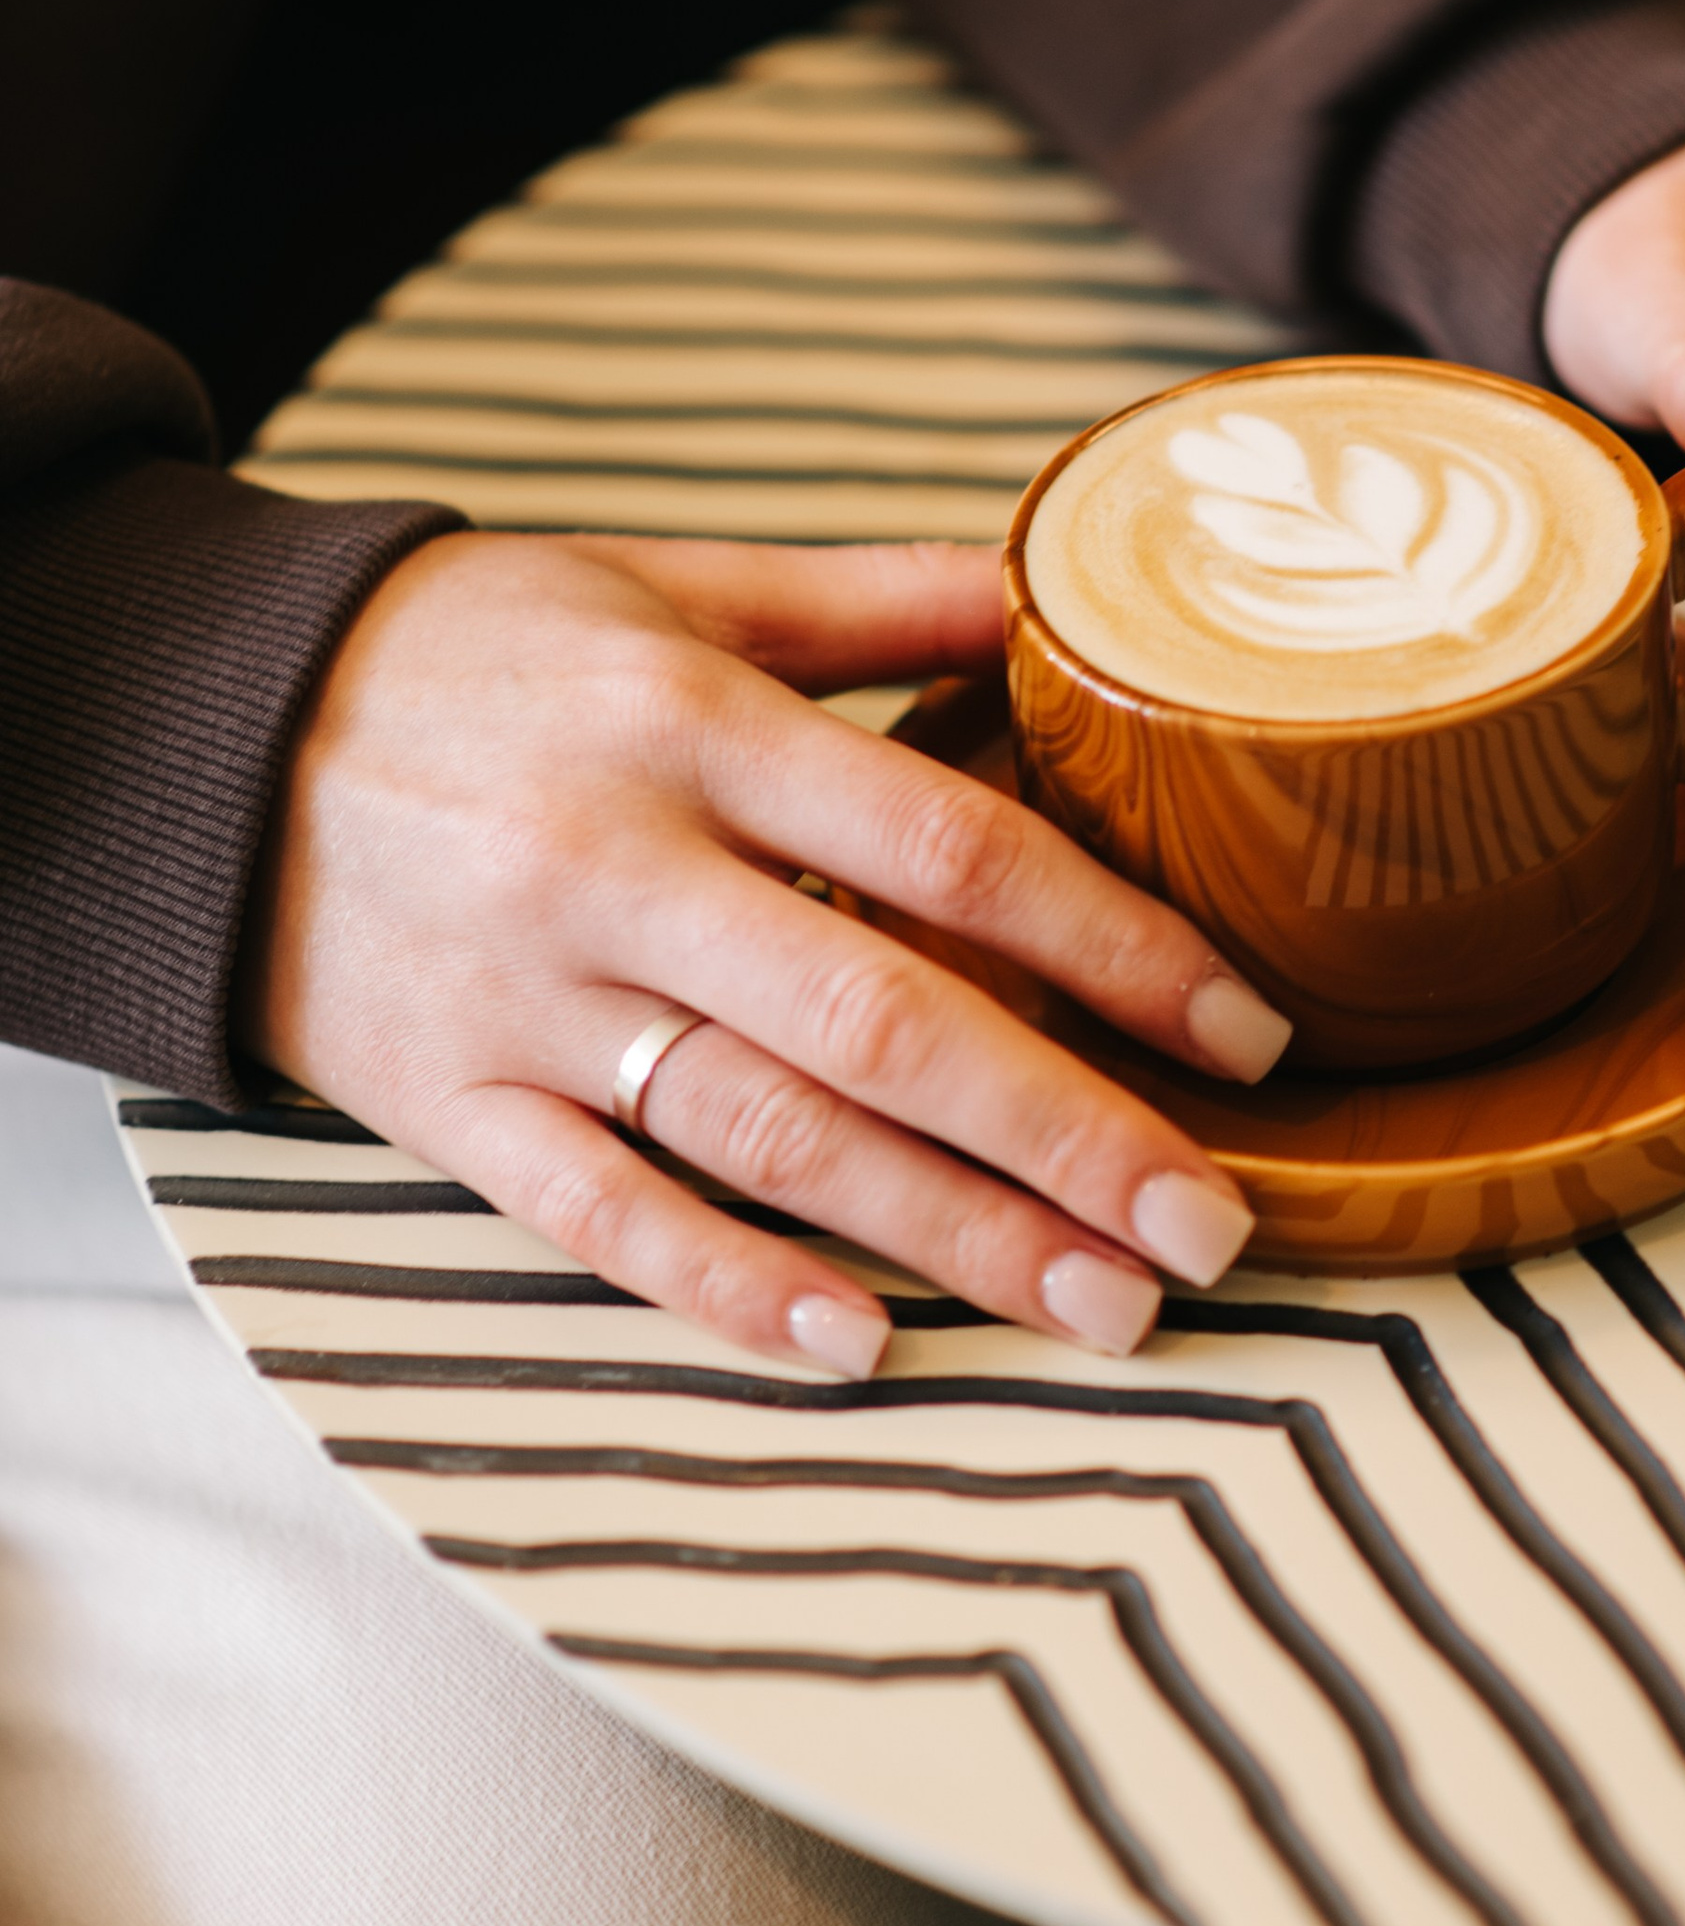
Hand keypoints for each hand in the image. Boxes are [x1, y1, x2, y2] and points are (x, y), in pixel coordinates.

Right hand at [237, 532, 1292, 1375]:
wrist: (196, 730)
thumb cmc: (476, 649)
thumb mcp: (670, 582)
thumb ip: (874, 599)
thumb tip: (1061, 579)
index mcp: (695, 726)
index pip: (948, 849)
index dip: (1117, 945)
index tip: (1247, 1036)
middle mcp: (621, 870)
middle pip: (883, 1021)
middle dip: (1067, 1136)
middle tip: (1218, 1229)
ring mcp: (530, 1002)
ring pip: (768, 1136)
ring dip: (950, 1236)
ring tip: (1108, 1309)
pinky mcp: (448, 1104)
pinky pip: (595, 1217)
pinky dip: (724, 1287)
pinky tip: (858, 1347)